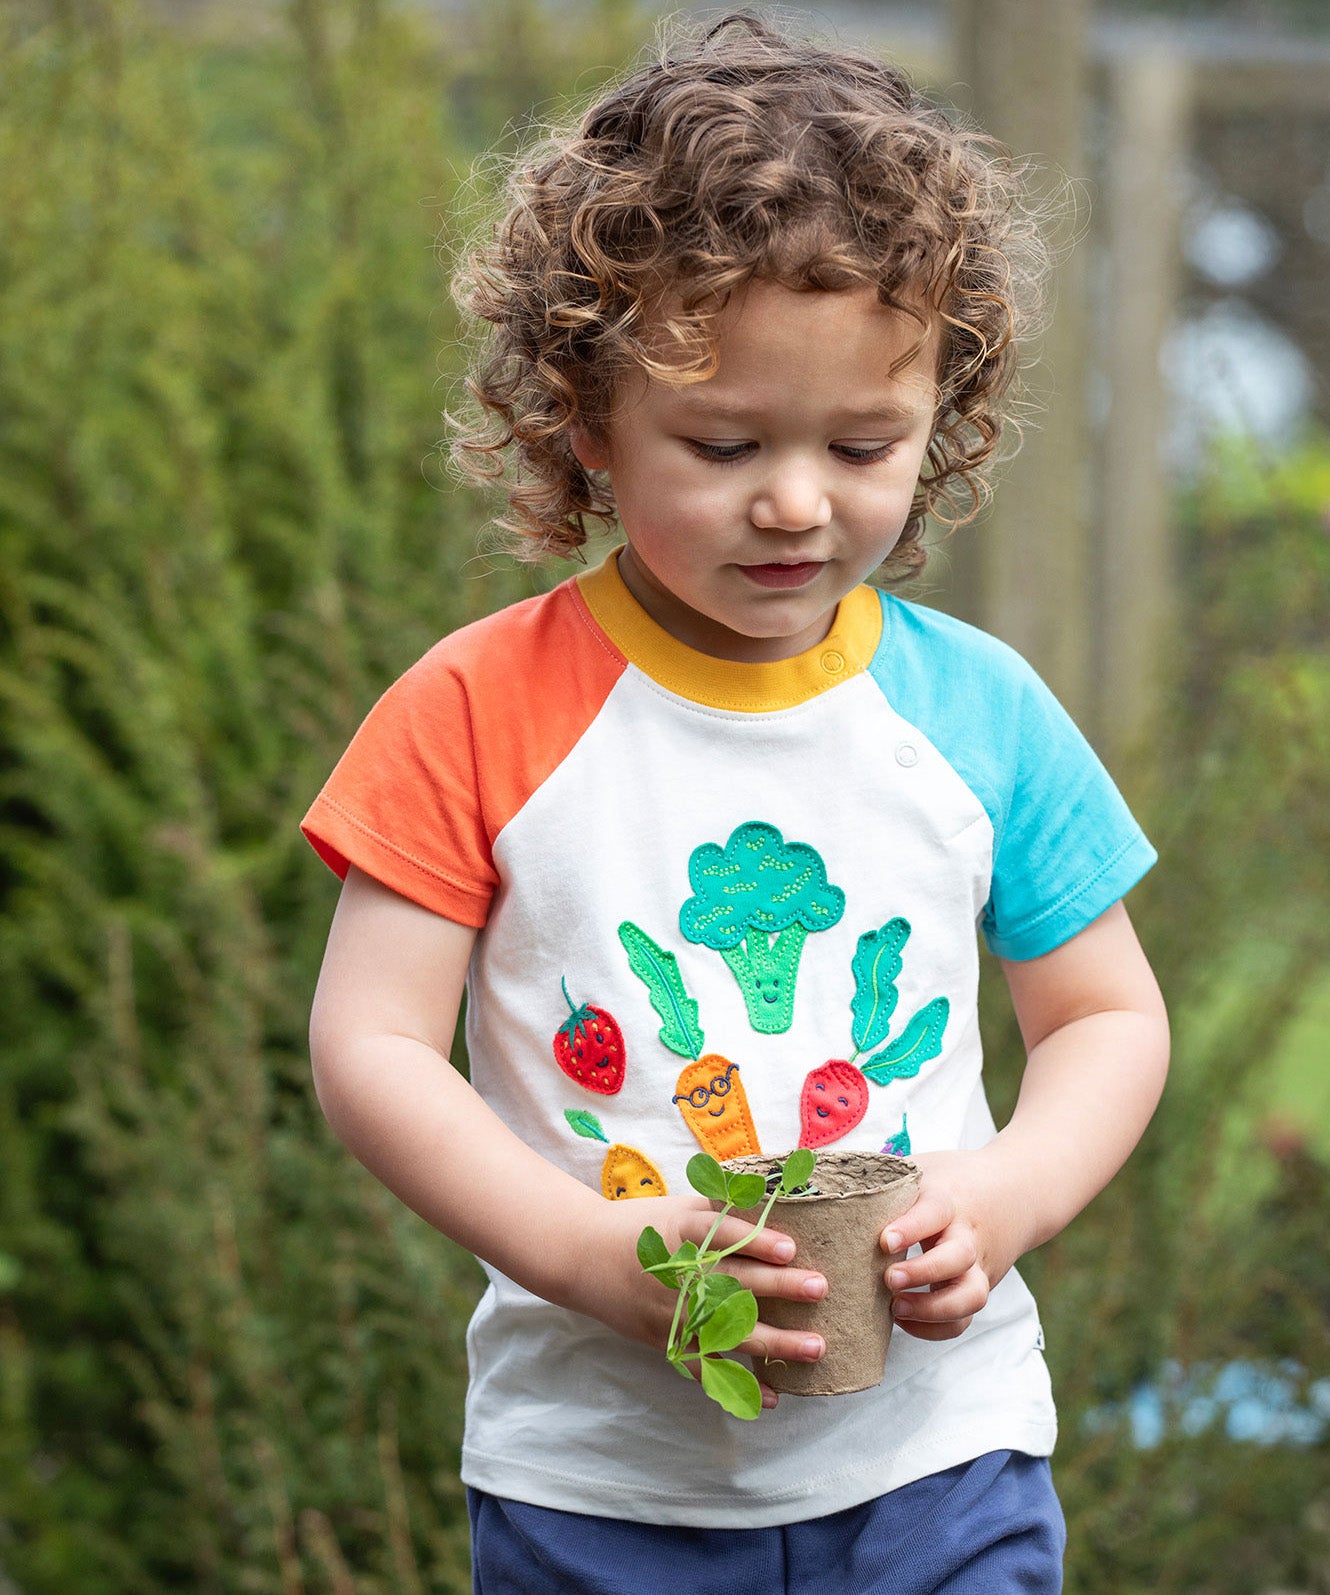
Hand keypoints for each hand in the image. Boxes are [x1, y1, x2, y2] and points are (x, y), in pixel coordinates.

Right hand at [567, 1193, 829, 1408]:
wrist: (585, 1257)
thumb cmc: (643, 1226)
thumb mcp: (680, 1207)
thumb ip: (723, 1208)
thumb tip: (778, 1197)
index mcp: (683, 1232)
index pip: (724, 1235)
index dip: (757, 1242)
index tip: (790, 1248)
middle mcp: (681, 1273)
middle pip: (736, 1281)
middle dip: (780, 1287)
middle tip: (819, 1288)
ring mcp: (674, 1312)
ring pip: (730, 1330)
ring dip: (775, 1341)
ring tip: (815, 1346)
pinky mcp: (669, 1340)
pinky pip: (707, 1365)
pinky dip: (740, 1382)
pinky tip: (774, 1394)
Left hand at [880, 1149, 1028, 1341]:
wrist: (1014, 1190)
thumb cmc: (951, 1180)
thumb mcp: (921, 1169)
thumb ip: (883, 1179)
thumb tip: (816, 1177)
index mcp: (948, 1199)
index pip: (934, 1212)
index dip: (911, 1228)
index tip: (884, 1240)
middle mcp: (968, 1234)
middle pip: (958, 1257)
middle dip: (923, 1273)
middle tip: (887, 1278)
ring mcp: (978, 1264)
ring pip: (970, 1296)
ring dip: (934, 1309)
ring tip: (895, 1309)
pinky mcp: (979, 1285)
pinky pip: (965, 1319)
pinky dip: (937, 1329)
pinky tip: (904, 1322)